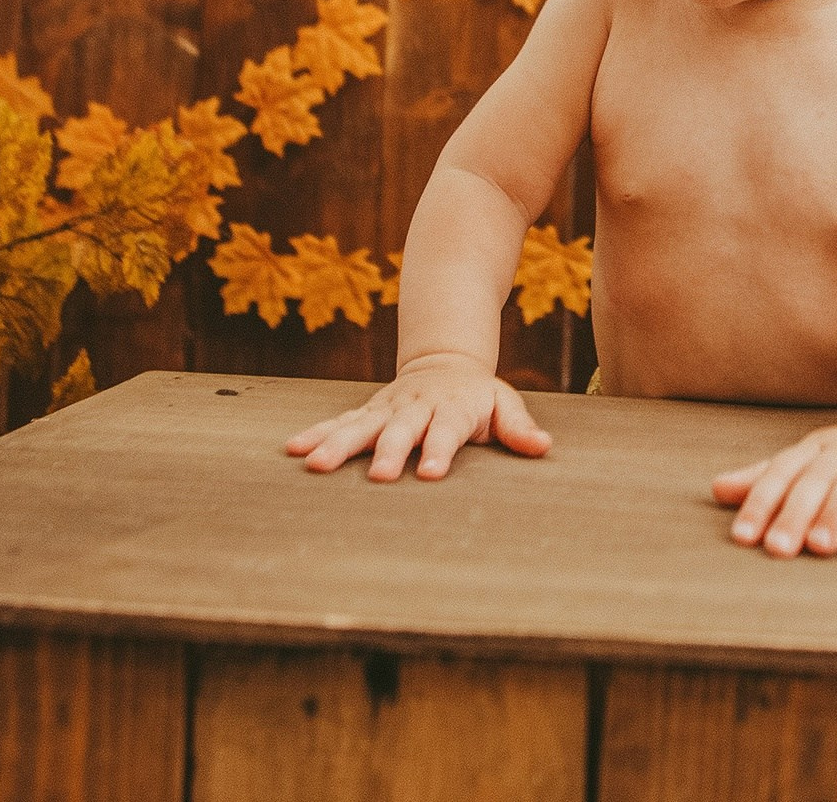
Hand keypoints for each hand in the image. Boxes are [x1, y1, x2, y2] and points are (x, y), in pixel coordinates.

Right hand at [283, 352, 551, 480]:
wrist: (444, 361)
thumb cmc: (477, 395)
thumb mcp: (504, 404)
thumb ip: (519, 427)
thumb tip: (543, 447)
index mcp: (452, 408)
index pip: (448, 430)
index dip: (440, 449)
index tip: (431, 472)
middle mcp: (415, 408)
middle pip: (401, 430)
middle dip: (389, 451)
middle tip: (380, 476)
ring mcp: (388, 409)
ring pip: (360, 426)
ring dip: (338, 444)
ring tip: (315, 464)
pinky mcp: (367, 413)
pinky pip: (339, 423)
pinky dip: (316, 434)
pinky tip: (293, 449)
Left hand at [711, 412, 836, 556]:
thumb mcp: (809, 462)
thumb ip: (766, 477)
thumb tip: (716, 489)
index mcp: (818, 449)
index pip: (784, 472)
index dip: (762, 502)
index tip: (743, 536)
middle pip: (819, 479)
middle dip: (796, 513)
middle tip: (778, 549)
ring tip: (821, 547)